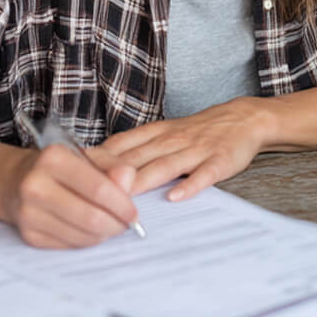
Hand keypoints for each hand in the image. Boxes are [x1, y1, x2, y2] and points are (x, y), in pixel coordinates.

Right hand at [0, 143, 139, 248]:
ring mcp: (29, 212)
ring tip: (109, 226)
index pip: (98, 188)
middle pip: (90, 216)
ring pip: (81, 235)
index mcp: (53, 158)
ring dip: (103, 234)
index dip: (122, 205)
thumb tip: (128, 180)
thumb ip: (113, 165)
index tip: (134, 214)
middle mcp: (36, 185)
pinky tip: (89, 230)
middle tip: (126, 225)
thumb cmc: (58, 168)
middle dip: (116, 224)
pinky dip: (85, 241)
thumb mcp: (87, 156)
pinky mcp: (28, 234)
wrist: (14, 181)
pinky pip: (68, 245)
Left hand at [98, 98, 272, 200]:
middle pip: (138, 157)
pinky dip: (190, 185)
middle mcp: (172, 140)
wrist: (243, 118)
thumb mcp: (164, 132)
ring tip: (124, 197)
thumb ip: (135, 146)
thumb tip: (97, 162)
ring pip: (165, 166)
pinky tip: (176, 198)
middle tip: (88, 190)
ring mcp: (195, 150)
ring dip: (144, 180)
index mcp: (157, 133)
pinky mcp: (218, 161)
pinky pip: (203, 174)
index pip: (122, 144)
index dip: (99, 158)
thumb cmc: (198, 131)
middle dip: (113, 173)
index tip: (73, 170)